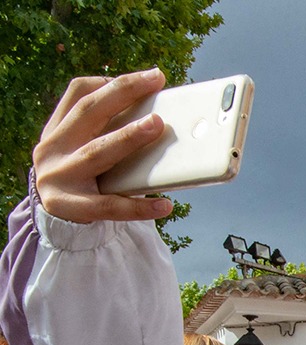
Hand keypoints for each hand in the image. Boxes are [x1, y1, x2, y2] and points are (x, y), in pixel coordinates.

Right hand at [33, 69, 172, 224]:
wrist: (55, 220)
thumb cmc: (80, 179)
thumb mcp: (80, 150)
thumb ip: (103, 133)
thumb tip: (151, 116)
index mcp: (56, 129)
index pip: (79, 94)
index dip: (111, 82)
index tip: (147, 77)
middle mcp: (53, 148)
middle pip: (89, 113)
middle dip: (122, 95)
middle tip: (155, 84)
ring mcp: (60, 177)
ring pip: (98, 153)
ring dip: (128, 136)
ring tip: (157, 125)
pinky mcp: (73, 207)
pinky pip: (112, 207)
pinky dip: (140, 206)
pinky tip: (165, 205)